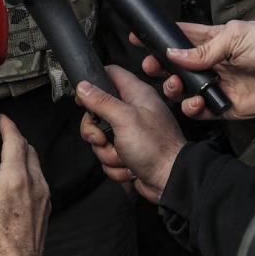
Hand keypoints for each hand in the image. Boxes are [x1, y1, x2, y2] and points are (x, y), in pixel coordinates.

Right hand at [0, 115, 50, 255]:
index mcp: (17, 178)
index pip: (16, 141)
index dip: (8, 127)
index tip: (2, 121)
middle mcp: (35, 184)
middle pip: (29, 152)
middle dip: (15, 142)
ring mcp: (43, 199)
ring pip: (33, 169)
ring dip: (19, 163)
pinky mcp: (44, 212)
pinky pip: (35, 186)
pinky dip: (22, 181)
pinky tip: (5, 195)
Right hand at [77, 65, 185, 203]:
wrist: (171, 181)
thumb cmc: (156, 147)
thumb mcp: (124, 119)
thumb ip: (101, 101)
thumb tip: (82, 86)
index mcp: (136, 95)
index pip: (110, 74)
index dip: (92, 83)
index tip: (82, 99)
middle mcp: (133, 111)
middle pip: (98, 112)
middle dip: (96, 131)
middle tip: (103, 139)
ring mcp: (130, 133)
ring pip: (101, 138)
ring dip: (107, 153)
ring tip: (124, 157)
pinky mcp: (129, 152)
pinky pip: (108, 156)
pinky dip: (116, 165)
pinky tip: (129, 168)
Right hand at [134, 21, 254, 120]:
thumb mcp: (235, 36)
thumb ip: (202, 48)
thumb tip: (173, 54)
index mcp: (213, 40)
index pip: (179, 38)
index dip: (159, 38)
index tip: (138, 38)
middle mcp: (211, 64)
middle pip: (175, 66)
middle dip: (159, 67)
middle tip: (151, 67)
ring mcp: (216, 86)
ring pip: (183, 90)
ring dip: (173, 89)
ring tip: (175, 86)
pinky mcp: (224, 107)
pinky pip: (200, 112)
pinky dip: (192, 109)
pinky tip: (195, 103)